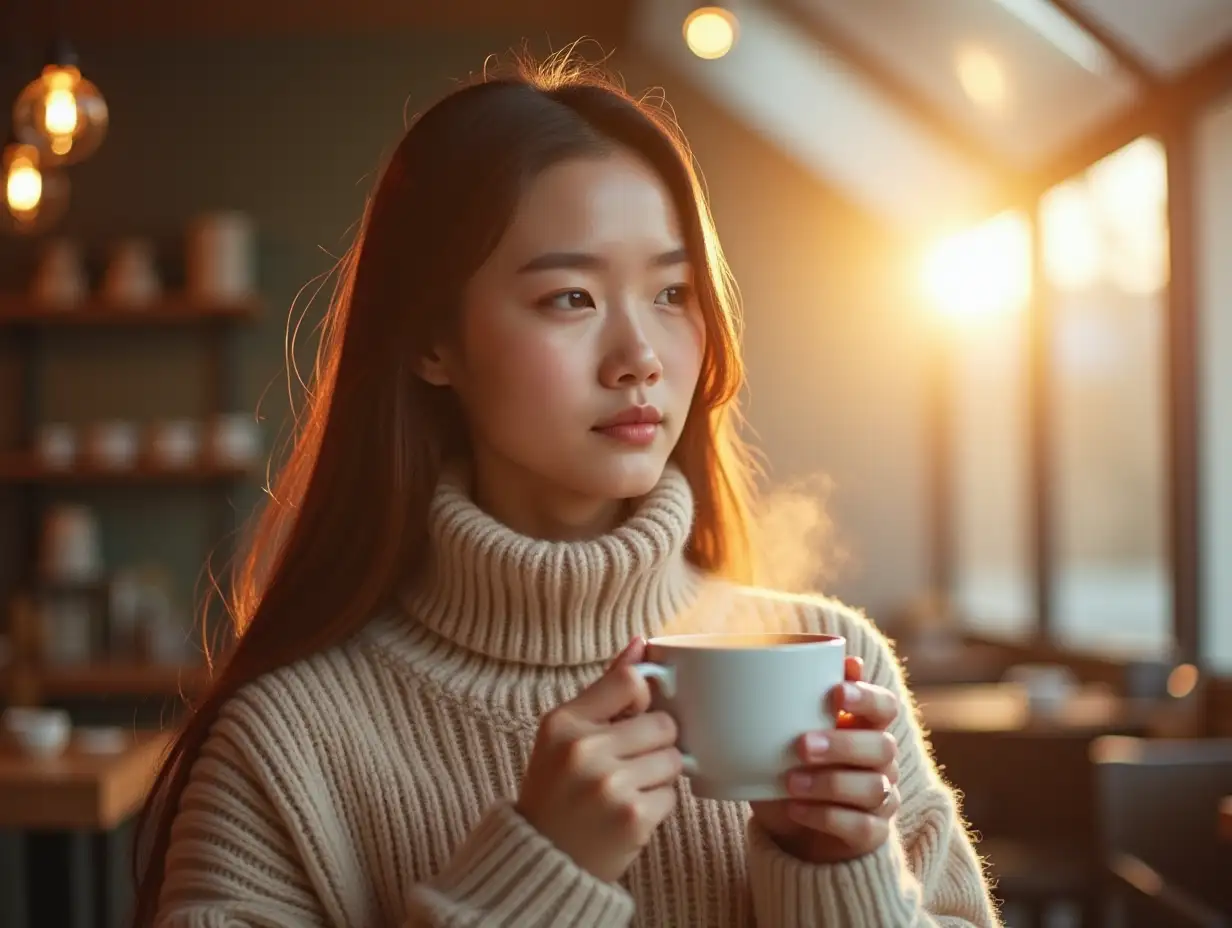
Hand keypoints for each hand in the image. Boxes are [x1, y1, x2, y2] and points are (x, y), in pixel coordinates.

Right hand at [516, 638, 682, 882]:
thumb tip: (642, 642)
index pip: (630, 681)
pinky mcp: (633, 818)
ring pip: (673, 759)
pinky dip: (657, 805)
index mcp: (564, 723)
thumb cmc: (557, 789)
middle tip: (629, 763)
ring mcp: (610, 785)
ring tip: (629, 788)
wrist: (543, 860)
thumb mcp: (566, 734)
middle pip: (662, 723)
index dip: (643, 697)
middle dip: (655, 743)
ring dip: (660, 775)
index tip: (634, 715)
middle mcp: (584, 750)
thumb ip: (606, 688)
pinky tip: (629, 813)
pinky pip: (672, 796)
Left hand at [750, 656, 901, 863]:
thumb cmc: (790, 764)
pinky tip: (795, 809)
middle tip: (801, 745)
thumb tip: (787, 656)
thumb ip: (793, 699)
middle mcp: (881, 761)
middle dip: (842, 744)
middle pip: (883, 746)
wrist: (793, 826)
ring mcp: (882, 798)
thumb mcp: (784, 733)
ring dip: (829, 783)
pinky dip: (826, 817)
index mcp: (865, 726)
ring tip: (790, 782)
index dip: (867, 697)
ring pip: (874, 788)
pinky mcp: (872, 833)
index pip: (884, 705)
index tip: (836, 692)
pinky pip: (861, 826)